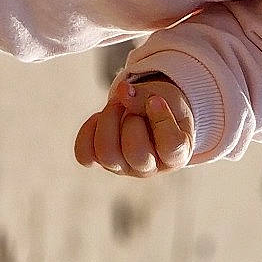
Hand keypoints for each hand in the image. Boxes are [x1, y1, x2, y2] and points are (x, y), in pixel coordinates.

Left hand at [74, 73, 196, 176]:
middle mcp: (150, 168)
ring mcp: (125, 168)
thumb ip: (146, 96)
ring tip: (117, 103)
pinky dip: (87, 131)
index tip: (156, 100)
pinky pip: (85, 155)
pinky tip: (100, 117)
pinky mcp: (102, 162)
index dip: (162, 121)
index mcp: (176, 155)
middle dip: (132, 120)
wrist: (150, 110)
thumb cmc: (164, 106)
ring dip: (108, 121)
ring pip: (107, 155)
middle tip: (134, 102)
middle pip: (136, 154)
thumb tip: (122, 93)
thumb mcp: (164, 96)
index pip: (171, 146)